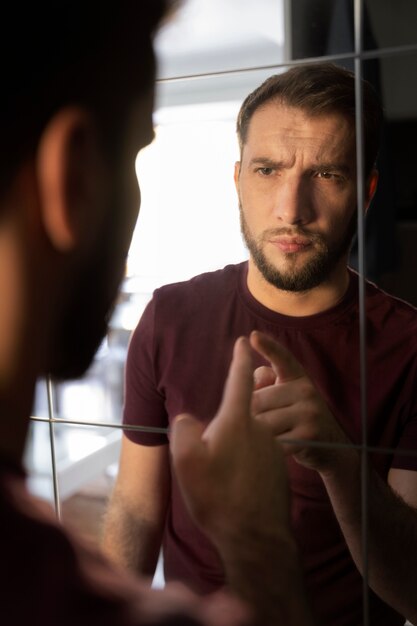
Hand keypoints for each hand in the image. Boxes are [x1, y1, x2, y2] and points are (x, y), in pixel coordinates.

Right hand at [170, 335, 290, 545]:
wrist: (255, 536)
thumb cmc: (217, 498)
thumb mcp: (186, 462)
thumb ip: (185, 429)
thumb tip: (190, 419)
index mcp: (238, 420)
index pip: (240, 379)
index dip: (240, 359)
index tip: (243, 342)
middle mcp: (260, 427)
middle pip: (250, 403)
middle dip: (241, 400)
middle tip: (226, 421)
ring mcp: (272, 447)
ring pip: (255, 428)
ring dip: (246, 429)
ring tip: (231, 449)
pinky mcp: (279, 465)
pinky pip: (262, 448)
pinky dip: (252, 451)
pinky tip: (240, 473)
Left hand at [250, 330, 351, 473]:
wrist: (331, 449)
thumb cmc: (296, 417)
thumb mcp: (285, 396)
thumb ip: (266, 383)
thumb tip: (252, 378)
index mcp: (298, 377)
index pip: (282, 358)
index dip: (268, 347)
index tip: (253, 336)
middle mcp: (306, 390)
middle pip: (257, 400)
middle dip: (251, 414)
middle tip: (264, 424)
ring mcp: (310, 412)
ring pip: (263, 422)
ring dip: (257, 434)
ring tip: (269, 438)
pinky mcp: (309, 435)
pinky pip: (273, 441)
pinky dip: (268, 449)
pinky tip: (274, 451)